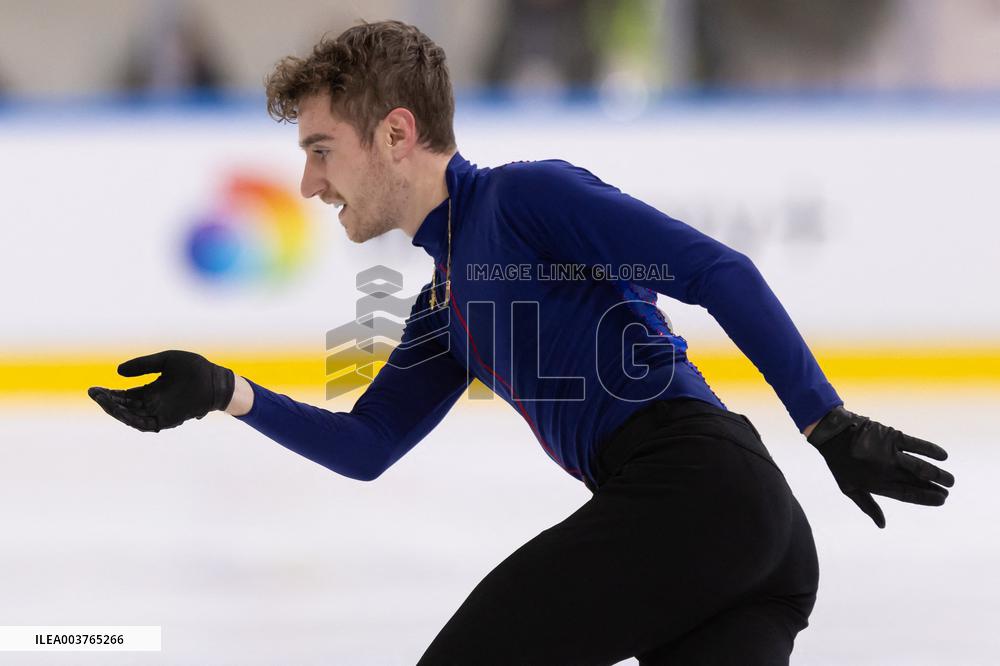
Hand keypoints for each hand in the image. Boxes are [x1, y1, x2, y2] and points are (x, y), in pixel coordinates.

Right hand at [88, 350, 234, 431]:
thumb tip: (118, 372)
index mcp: (152, 391)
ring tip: (102, 400)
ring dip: (116, 410)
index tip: (93, 389)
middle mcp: (153, 404)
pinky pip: (146, 423)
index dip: (109, 393)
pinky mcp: (168, 420)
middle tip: (93, 393)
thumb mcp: (165, 361)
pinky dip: (132, 419)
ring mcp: (160, 413)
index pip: (125, 395)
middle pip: (124, 406)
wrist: (216, 380)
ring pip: (131, 416)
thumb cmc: (195, 368)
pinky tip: (120, 411)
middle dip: (108, 402)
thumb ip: (143, 365)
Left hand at [807, 406, 954, 527]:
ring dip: (938, 473)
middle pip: (917, 482)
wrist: (832, 434)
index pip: (907, 495)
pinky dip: (931, 450)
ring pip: (920, 466)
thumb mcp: (849, 488)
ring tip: (950, 480)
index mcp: (876, 484)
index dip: (926, 499)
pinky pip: (916, 444)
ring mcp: (889, 453)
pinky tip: (944, 456)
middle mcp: (885, 470)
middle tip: (947, 490)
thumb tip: (882, 525)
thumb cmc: (839, 463)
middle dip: (935, 487)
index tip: (941, 501)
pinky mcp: (892, 436)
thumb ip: (867, 506)